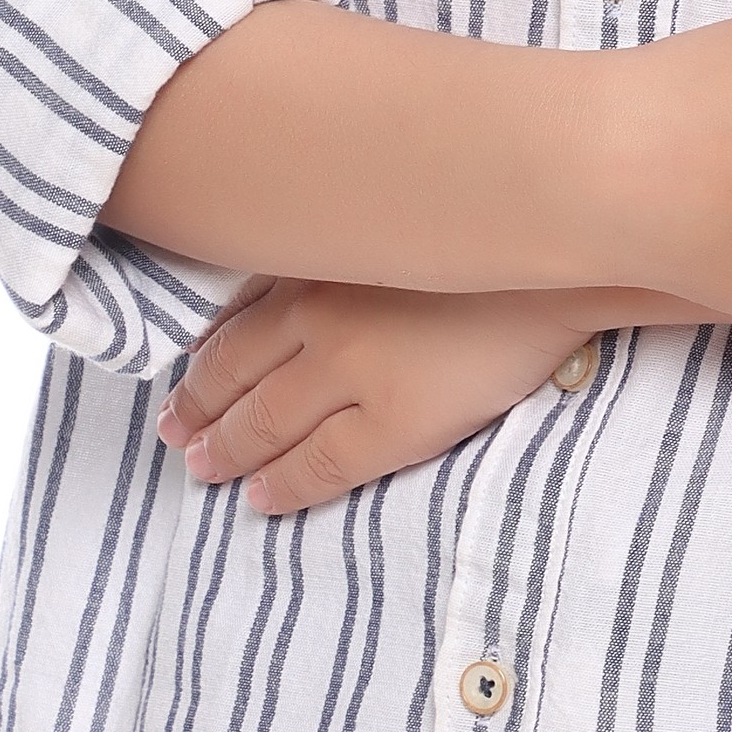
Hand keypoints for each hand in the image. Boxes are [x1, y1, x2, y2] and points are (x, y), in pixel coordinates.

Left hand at [159, 279, 608, 512]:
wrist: (557, 271)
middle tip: (174, 438)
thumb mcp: (388, 232)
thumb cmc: (484, 239)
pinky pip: (320, 464)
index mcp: (319, 271)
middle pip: (238, 380)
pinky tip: (263, 498)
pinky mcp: (393, 422)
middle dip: (200, 413)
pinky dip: (283, 485)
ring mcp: (353, 374)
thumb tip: (287, 285)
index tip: (179, 392)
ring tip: (205, 471)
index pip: (235, 331)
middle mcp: (321, 321)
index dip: (201, 368)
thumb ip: (337, 258)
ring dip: (229, 452)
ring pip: (266, 426)